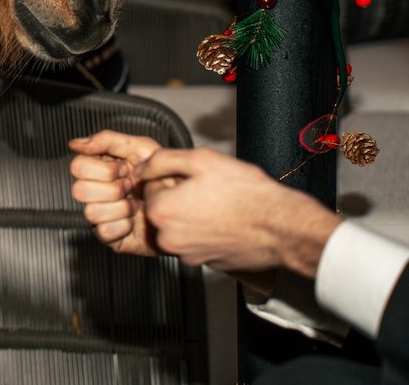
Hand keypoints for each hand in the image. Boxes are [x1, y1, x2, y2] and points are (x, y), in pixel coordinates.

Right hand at [68, 130, 164, 256]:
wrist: (188, 207)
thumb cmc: (168, 178)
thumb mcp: (142, 148)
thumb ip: (107, 140)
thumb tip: (76, 144)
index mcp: (101, 168)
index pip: (78, 167)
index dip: (103, 170)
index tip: (123, 169)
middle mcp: (98, 191)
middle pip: (79, 190)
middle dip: (112, 189)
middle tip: (130, 188)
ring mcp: (102, 214)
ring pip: (91, 212)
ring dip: (120, 209)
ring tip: (136, 206)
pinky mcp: (110, 236)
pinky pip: (103, 232)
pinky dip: (123, 226)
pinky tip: (134, 222)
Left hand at [135, 147, 341, 277]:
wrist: (281, 226)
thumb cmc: (246, 192)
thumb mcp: (200, 159)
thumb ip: (162, 160)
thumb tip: (143, 166)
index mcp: (161, 211)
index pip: (150, 186)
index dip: (172, 177)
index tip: (192, 177)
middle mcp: (168, 238)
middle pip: (162, 208)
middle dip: (179, 196)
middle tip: (207, 190)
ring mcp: (186, 255)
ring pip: (179, 226)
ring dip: (192, 214)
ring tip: (219, 205)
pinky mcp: (205, 264)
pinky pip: (196, 242)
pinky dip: (205, 231)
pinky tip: (225, 221)